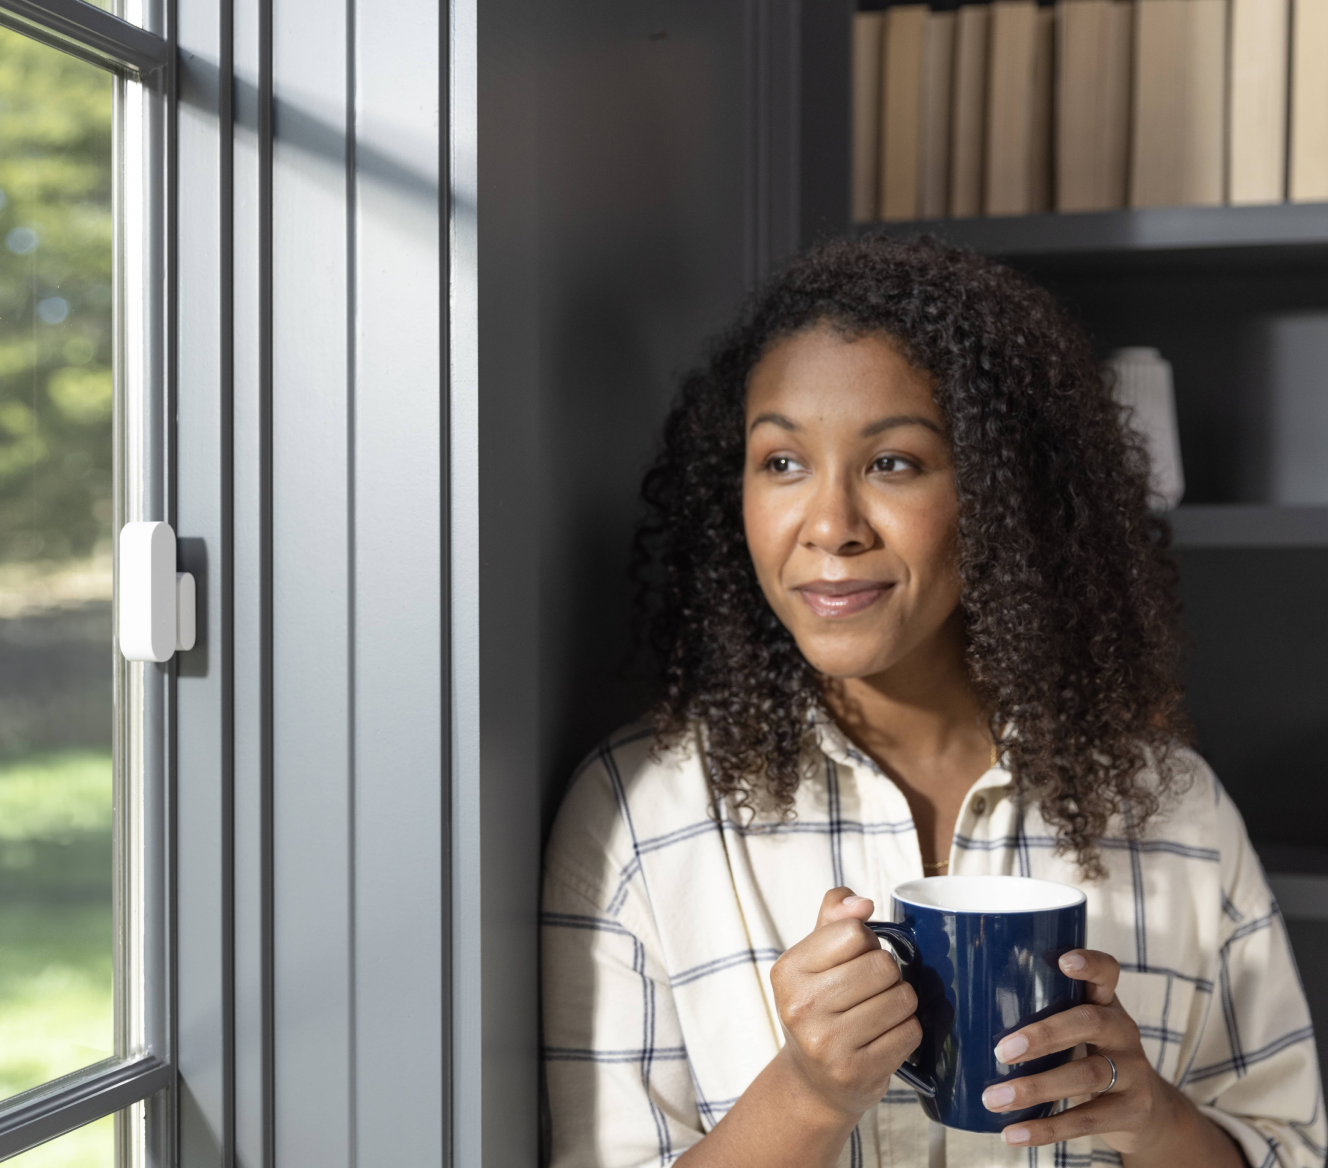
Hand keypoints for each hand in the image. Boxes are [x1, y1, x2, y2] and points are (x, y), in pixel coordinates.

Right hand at [769, 887, 922, 1124]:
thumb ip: (834, 918)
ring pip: (902, 998)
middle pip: (882, 965)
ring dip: (900, 1003)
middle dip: (888, 974)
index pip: (853, 932)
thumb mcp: (814, 959)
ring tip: (878, 1014)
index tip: (855, 960)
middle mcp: (800, 1007)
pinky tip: (884, 1038)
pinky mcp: (855, 1072)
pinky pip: (910, 1032)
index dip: (866, 942)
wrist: (812, 1081)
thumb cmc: (819, 1007)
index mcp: (787, 971)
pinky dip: (906, 1031)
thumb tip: (862, 903)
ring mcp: (826, 1044)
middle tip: (870, 991)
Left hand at [980, 949, 1179, 1154]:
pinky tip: (1013, 1134)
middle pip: (1089, 1023)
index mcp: (1106, 1003)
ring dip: (1035, 1089)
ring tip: (994, 1099)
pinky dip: (1046, 1129)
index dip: (1089, 963)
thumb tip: (966, 1014)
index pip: (1107, 972)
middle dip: (1043, 1035)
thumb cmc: (1091, 1056)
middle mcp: (1124, 1031)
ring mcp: (1133, 1071)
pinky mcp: (1132, 1110)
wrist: (1146, 1111)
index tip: (1063, 961)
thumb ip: (1043, 1016)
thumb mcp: (1078, 1030)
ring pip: (1086, 1075)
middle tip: (1001, 1051)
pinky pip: (1087, 1120)